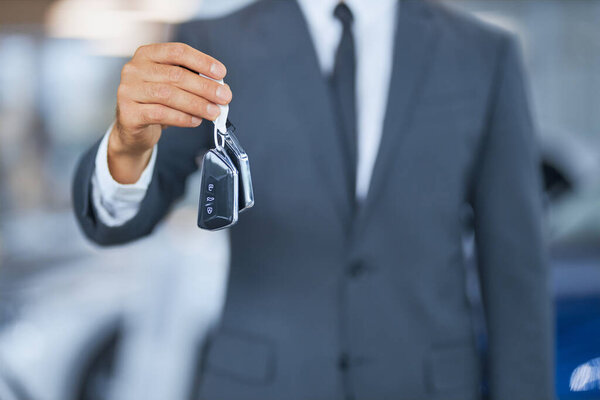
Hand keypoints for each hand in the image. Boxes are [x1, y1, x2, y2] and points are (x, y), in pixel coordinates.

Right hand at [108, 42, 231, 182]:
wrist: (133, 128)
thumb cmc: (156, 103)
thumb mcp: (173, 86)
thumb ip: (193, 81)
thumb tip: (221, 87)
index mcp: (147, 55)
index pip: (177, 51)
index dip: (202, 61)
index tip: (221, 73)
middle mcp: (134, 69)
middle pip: (176, 75)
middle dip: (205, 87)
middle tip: (224, 97)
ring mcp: (128, 90)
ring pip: (168, 95)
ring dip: (197, 104)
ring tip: (214, 112)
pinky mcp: (128, 113)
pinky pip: (160, 114)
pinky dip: (182, 118)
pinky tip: (196, 121)